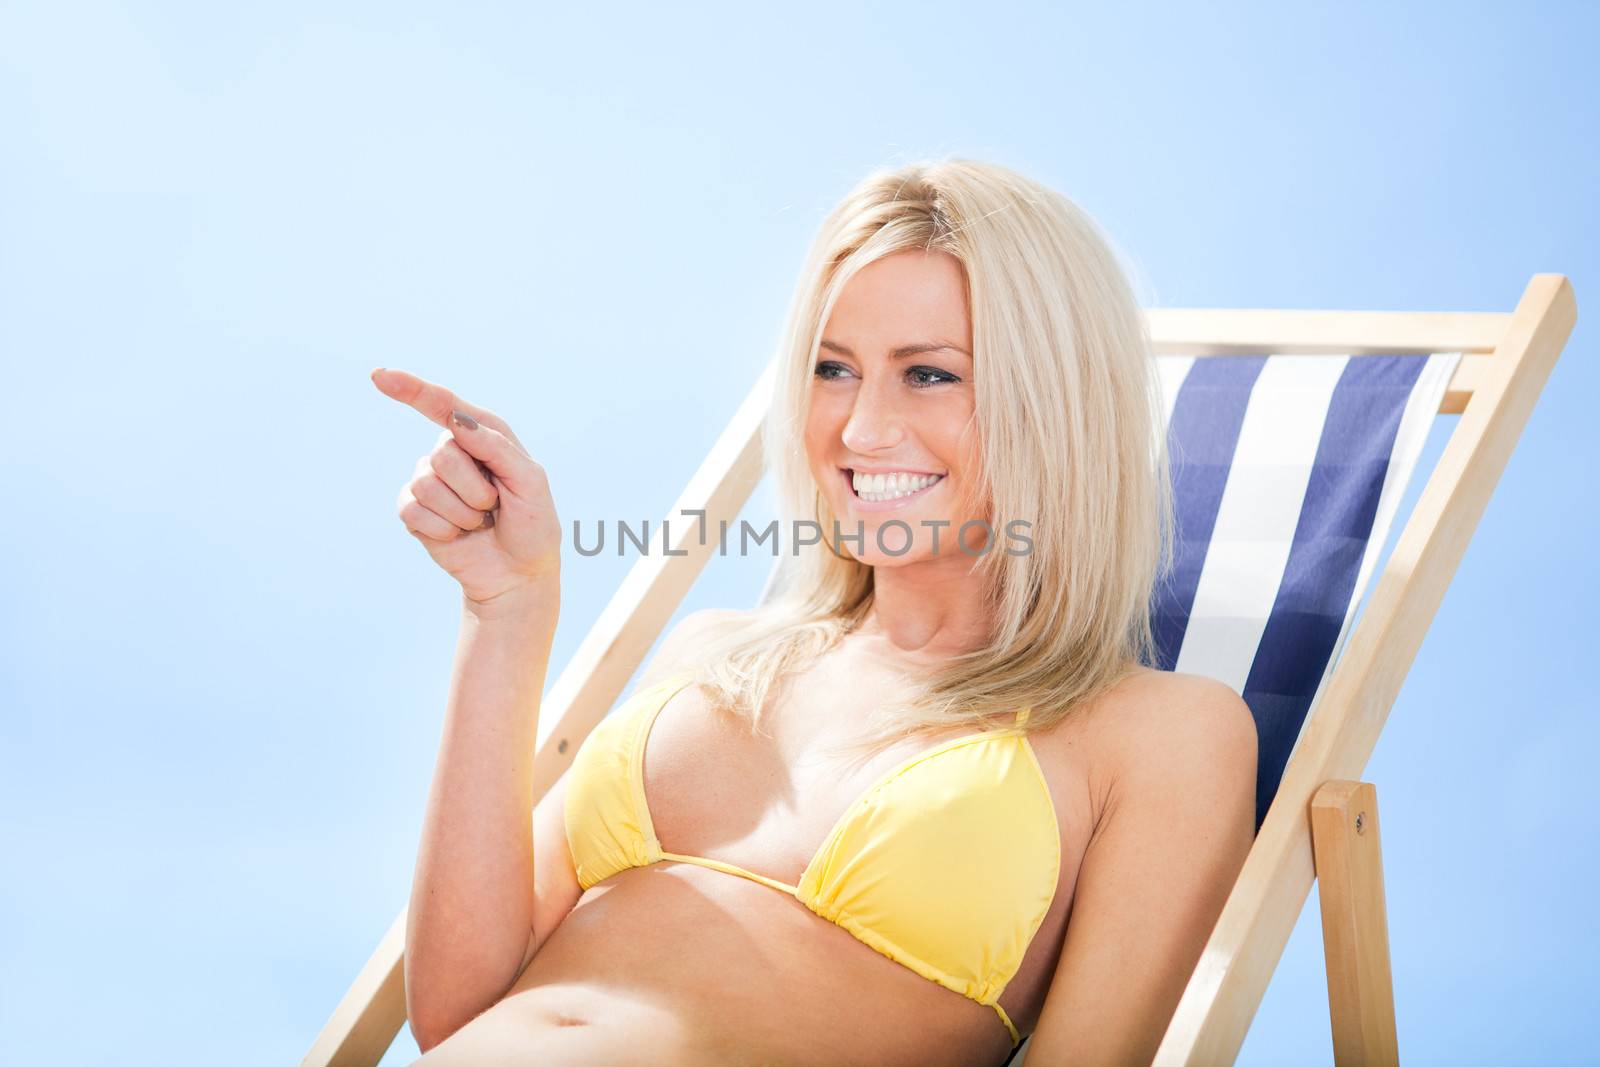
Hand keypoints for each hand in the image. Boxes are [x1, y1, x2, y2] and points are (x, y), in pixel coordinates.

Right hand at [371, 367, 560, 607]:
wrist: (518, 573)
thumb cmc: (532, 524)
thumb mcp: (531, 483)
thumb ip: (498, 448)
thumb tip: (457, 421)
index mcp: (482, 434)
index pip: (443, 404)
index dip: (411, 389)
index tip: (380, 376)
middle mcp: (451, 451)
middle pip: (443, 454)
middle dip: (475, 489)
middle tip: (494, 505)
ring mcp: (429, 480)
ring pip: (427, 485)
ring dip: (462, 513)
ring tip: (480, 521)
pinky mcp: (414, 510)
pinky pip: (413, 511)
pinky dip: (443, 529)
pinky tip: (459, 534)